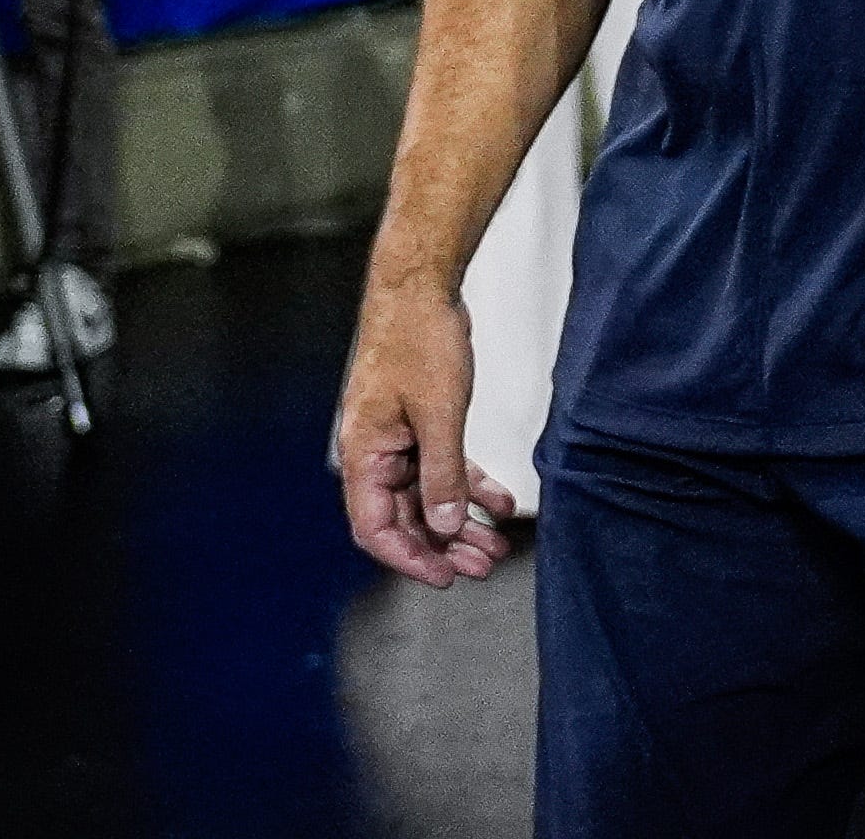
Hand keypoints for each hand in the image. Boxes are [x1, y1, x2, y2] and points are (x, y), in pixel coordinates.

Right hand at [332, 275, 515, 584]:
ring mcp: (397, 438)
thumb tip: (445, 526)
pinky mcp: (419, 422)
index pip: (376, 528)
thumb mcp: (438, 414)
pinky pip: (442, 467)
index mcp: (364, 454)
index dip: (409, 558)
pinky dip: (469, 485)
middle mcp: (376, 452)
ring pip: (427, 496)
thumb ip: (442, 474)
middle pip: (405, 518)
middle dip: (444, 545)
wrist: (421, 287)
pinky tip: (499, 503)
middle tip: (481, 565)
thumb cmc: (417, 338)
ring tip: (495, 544)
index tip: (444, 576)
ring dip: (460, 521)